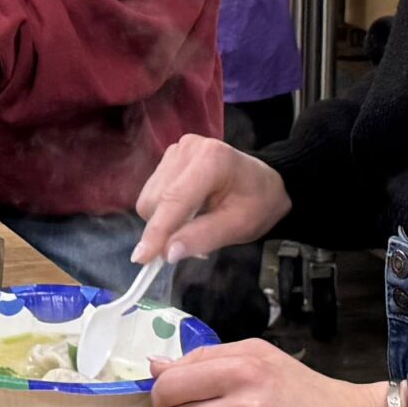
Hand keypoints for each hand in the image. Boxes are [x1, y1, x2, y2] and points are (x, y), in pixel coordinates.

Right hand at [133, 134, 289, 263]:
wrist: (265, 182)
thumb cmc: (258, 203)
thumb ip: (203, 238)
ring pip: (150, 198)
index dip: (157, 230)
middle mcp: (188, 148)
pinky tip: (188, 212)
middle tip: (191, 244)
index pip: (174, 199)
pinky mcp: (169, 158)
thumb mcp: (240, 226)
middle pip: (155, 200)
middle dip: (165, 229)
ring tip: (194, 225)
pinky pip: (153, 193)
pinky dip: (165, 211)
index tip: (142, 258)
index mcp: (212, 159)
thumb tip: (168, 252)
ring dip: (164, 221)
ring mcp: (176, 151)